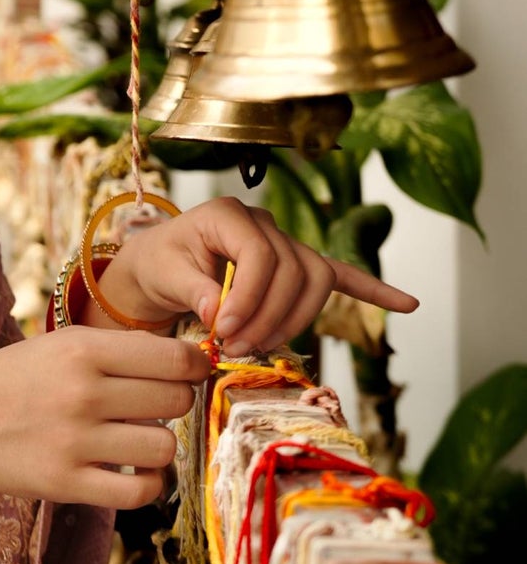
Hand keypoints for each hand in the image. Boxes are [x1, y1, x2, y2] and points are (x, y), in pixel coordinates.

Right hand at [0, 329, 212, 510]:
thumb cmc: (13, 379)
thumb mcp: (59, 345)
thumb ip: (118, 349)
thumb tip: (188, 362)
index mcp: (81, 350)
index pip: (172, 358)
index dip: (195, 366)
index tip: (195, 371)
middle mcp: (82, 393)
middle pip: (174, 401)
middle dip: (176, 402)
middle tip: (156, 404)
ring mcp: (75, 442)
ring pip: (164, 447)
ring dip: (160, 444)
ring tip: (139, 438)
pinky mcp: (67, 484)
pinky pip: (140, 491)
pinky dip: (149, 484)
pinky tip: (134, 471)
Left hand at [101, 198, 418, 355]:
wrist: (158, 266)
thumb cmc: (158, 265)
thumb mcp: (162, 273)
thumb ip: (189, 288)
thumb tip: (217, 309)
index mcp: (229, 215)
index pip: (260, 254)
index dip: (248, 297)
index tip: (222, 330)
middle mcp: (264, 224)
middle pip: (294, 270)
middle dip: (270, 316)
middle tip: (237, 348)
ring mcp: (284, 244)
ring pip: (316, 280)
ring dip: (294, 320)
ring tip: (258, 347)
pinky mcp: (295, 267)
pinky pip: (341, 275)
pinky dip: (372, 290)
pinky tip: (406, 304)